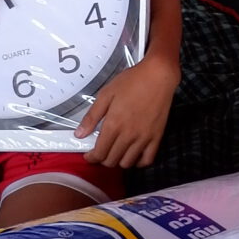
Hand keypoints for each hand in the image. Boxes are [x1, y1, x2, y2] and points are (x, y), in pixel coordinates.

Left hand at [76, 50, 179, 169]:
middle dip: (103, 159)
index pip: (99, 152)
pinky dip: (138, 162)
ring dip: (118, 161)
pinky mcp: (157, 137)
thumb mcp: (106, 94)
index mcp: (113, 125)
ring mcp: (144, 138)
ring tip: (116, 151)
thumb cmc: (131, 82)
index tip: (89, 155)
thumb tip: (79, 134)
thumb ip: (92, 116)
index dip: (91, 158)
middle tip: (101, 151)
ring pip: (127, 163)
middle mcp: (128, 135)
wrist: (158, 76)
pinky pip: (147, 160)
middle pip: (112, 160)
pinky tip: (133, 154)